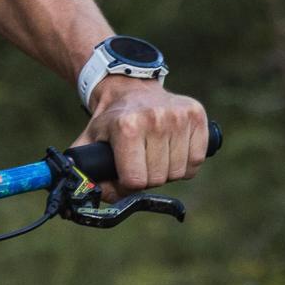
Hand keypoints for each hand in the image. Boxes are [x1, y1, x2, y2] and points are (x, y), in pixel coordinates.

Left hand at [75, 81, 208, 196]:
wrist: (131, 89)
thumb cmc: (112, 121)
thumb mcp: (89, 142)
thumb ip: (87, 172)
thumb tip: (93, 195)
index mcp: (126, 127)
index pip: (135, 181)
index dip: (128, 184)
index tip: (125, 173)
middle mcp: (154, 119)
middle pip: (158, 179)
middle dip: (147, 178)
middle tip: (141, 162)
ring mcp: (178, 116)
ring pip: (179, 172)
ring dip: (167, 171)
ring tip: (155, 155)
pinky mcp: (196, 115)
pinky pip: (197, 160)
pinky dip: (186, 163)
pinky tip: (173, 151)